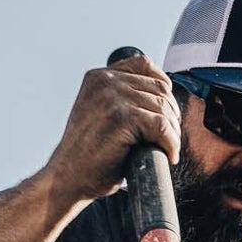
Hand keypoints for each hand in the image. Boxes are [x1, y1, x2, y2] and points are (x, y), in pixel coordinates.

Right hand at [45, 52, 181, 203]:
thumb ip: (122, 100)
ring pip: (164, 108)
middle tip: (169, 138)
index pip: (144, 65)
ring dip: (173, 132)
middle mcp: (105, 81)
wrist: (68, 177)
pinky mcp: (122, 118)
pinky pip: (162, 126)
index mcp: (99, 77)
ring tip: (168, 149)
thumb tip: (163, 100)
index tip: (168, 111)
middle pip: (159, 88)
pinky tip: (168, 156)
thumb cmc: (88, 154)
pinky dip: (171, 143)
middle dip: (171, 115)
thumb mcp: (101, 115)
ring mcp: (112, 97)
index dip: (163, 86)